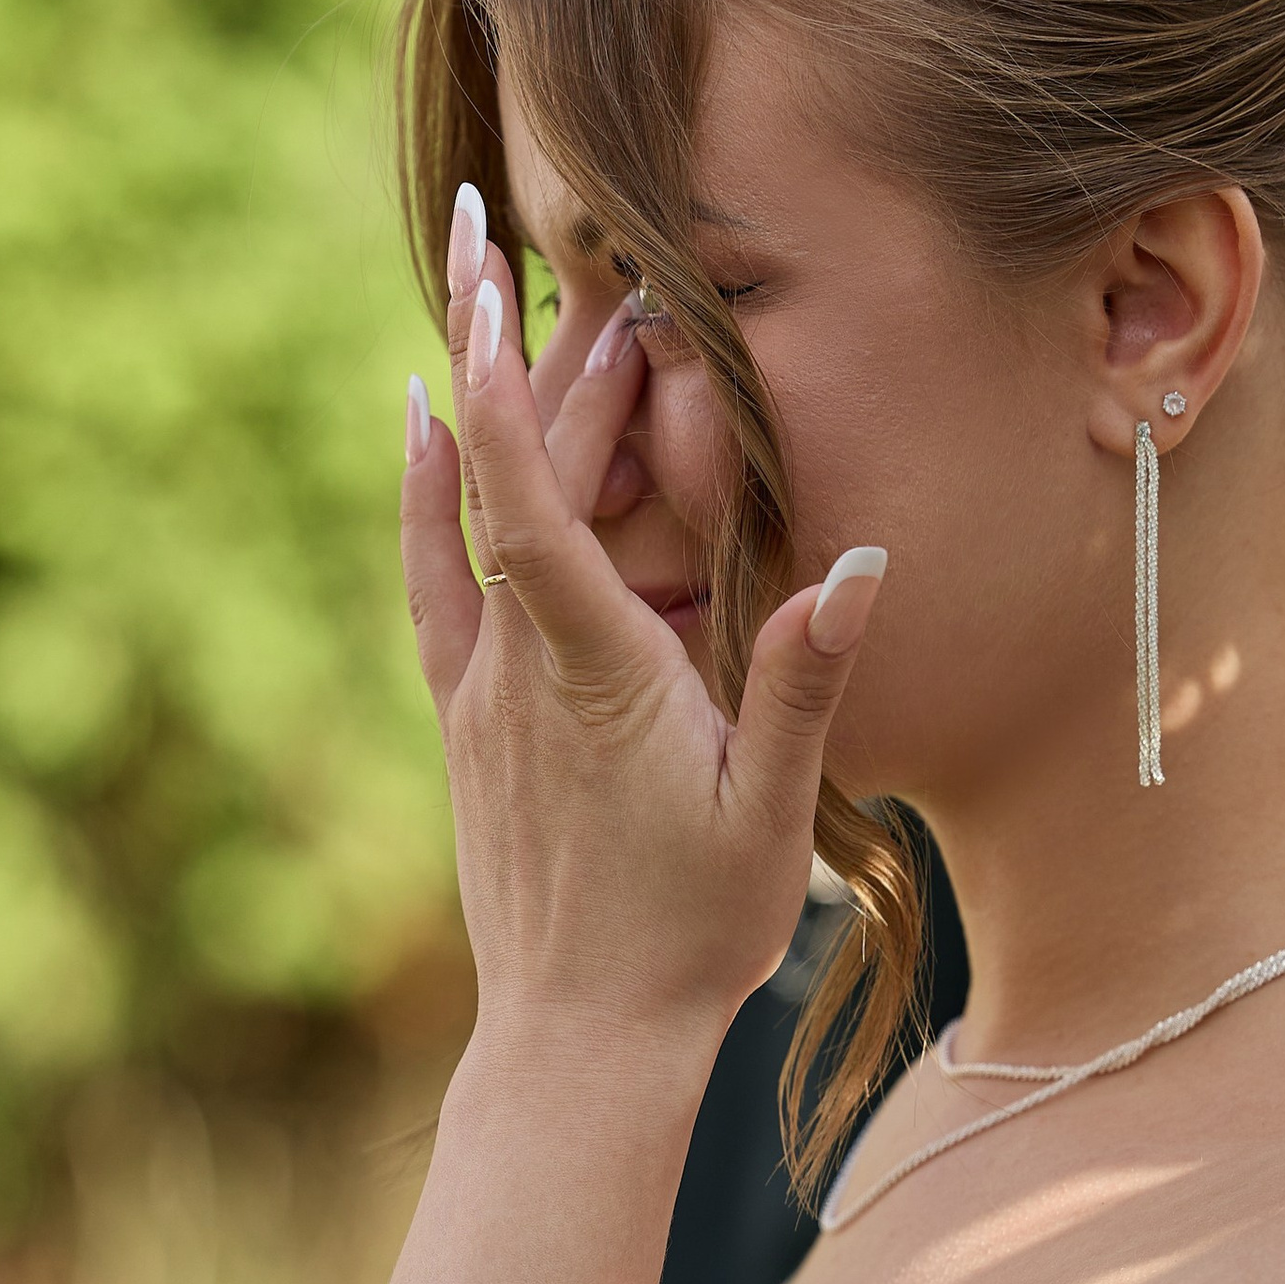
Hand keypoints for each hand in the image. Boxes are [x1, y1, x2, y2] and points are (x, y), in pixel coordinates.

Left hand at [403, 190, 885, 1055]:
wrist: (578, 1041)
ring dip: (493, 398)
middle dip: (548, 354)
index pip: (533, 502)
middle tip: (576, 242)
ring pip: (476, 515)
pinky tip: (422, 416)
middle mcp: (514, 667)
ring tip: (499, 282)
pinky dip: (430, 487)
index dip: (513, 383)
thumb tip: (862, 560)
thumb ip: (804, 678)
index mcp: (592, 674)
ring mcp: (478, 689)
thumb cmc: (689, 934)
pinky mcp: (467, 716)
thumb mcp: (771, 812)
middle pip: (521, 480)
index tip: (496, 277)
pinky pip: (439, 573)